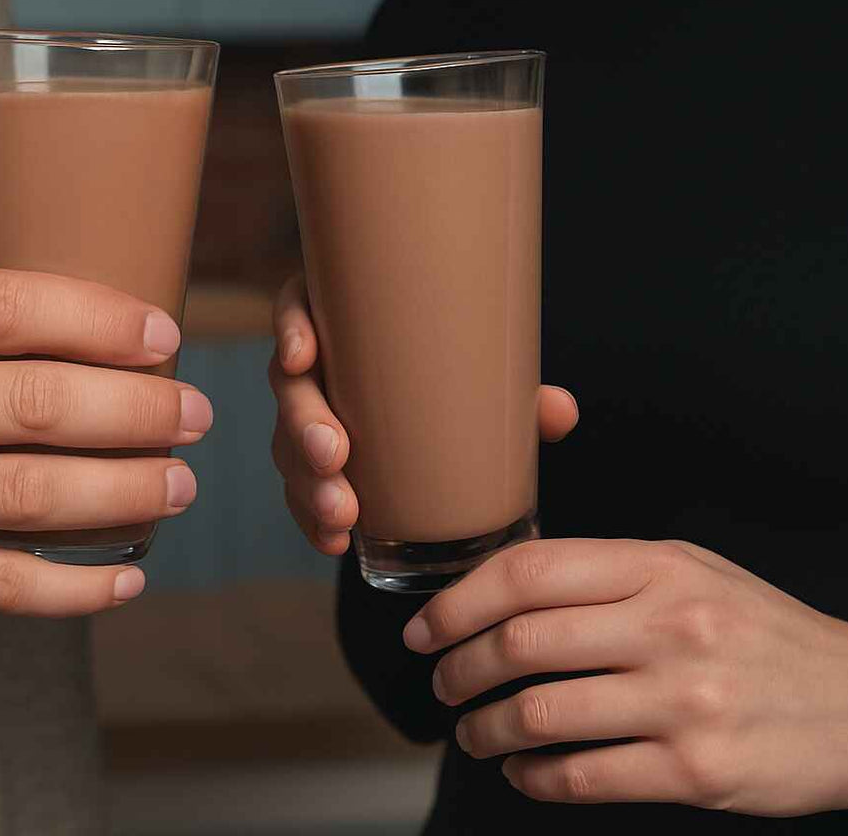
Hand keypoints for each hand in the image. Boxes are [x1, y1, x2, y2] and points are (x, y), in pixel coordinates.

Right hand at [0, 270, 211, 622]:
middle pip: (36, 402)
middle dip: (138, 410)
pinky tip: (125, 576)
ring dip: (126, 491)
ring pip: (28, 494)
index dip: (100, 319)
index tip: (161, 332)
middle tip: (194, 411)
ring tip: (179, 482)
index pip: (4, 307)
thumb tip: (68, 327)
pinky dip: (72, 585)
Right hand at [268, 274, 578, 552]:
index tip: (303, 358)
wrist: (452, 413)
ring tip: (341, 515)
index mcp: (348, 322)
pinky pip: (302, 491)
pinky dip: (315, 518)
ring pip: (288, 446)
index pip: (299, 306)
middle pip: (290, 386)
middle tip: (333, 455)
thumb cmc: (460, 375)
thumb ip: (521, 396)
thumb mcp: (489, 379)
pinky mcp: (316, 466)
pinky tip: (336, 541)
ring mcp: (312, 417)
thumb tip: (559, 412)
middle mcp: (320, 366)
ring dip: (307, 484)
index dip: (291, 328)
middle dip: (303, 425)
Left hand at [406, 538, 847, 814]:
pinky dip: (533, 778)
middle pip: (520, 643)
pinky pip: (583, 777)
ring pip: (539, 714)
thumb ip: (606, 575)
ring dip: (485, 729)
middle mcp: (670, 627)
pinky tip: (524, 773)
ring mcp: (684, 701)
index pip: (527, 571)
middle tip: (443, 683)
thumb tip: (501, 587)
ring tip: (474, 733)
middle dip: (458, 669)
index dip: (458, 600)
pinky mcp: (698, 771)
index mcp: (659, 568)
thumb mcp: (693, 572)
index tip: (426, 628)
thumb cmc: (764, 633)